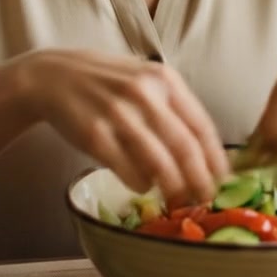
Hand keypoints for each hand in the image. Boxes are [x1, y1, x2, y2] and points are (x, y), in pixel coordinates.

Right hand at [21, 48, 229, 205]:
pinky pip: (128, 171)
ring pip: (159, 164)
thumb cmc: (106, 83)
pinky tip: (143, 185)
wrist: (52, 76)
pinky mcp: (94, 135)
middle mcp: (144, 93)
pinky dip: (141, 184)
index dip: (216, 158)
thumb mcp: (144, 80)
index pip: (201, 125)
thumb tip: (204, 153)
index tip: (224, 180)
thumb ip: (172, 107)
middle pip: (185, 148)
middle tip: (207, 200)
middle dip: (200, 180)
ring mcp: (118, 114)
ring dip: (173, 188)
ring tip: (178, 200)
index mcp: (163, 78)